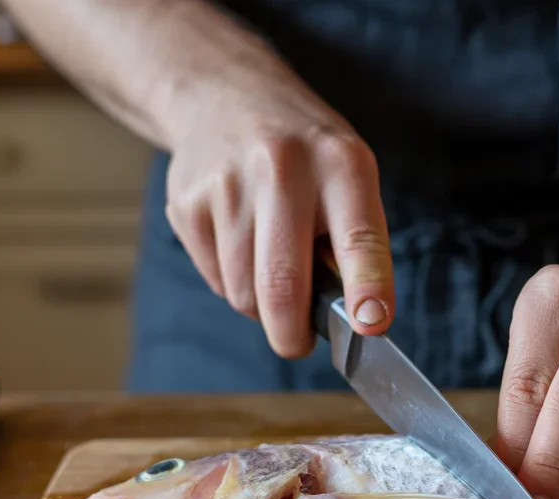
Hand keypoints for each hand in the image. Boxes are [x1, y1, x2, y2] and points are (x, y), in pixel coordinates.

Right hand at [163, 76, 394, 356]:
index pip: (359, 238)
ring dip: (262, 304)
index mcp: (340, 164)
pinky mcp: (187, 204)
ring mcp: (227, 186)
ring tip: (272, 265)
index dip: (367, 288)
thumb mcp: (348, 174)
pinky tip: (241, 244)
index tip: (371, 326)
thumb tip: (354, 318)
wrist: (223, 95)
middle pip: (281, 285)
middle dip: (291, 335)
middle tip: (298, 342)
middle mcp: (282, 170)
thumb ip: (355, 241)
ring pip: (244, 294)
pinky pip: (216, 280)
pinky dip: (233, 282)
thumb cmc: (305, 154)